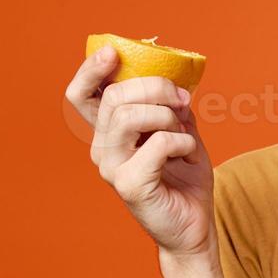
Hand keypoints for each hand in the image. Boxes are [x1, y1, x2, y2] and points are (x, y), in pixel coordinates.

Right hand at [64, 44, 214, 257]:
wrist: (195, 224)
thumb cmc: (185, 177)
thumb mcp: (181, 130)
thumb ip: (171, 104)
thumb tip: (172, 80)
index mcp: (109, 132)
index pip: (82, 95)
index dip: (90, 70)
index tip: (112, 53)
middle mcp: (103, 148)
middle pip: (113, 96)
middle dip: (155, 87)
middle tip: (182, 99)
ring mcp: (112, 167)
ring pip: (129, 116)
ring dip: (167, 116)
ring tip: (183, 132)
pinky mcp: (129, 185)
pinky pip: (157, 143)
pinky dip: (182, 141)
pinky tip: (189, 153)